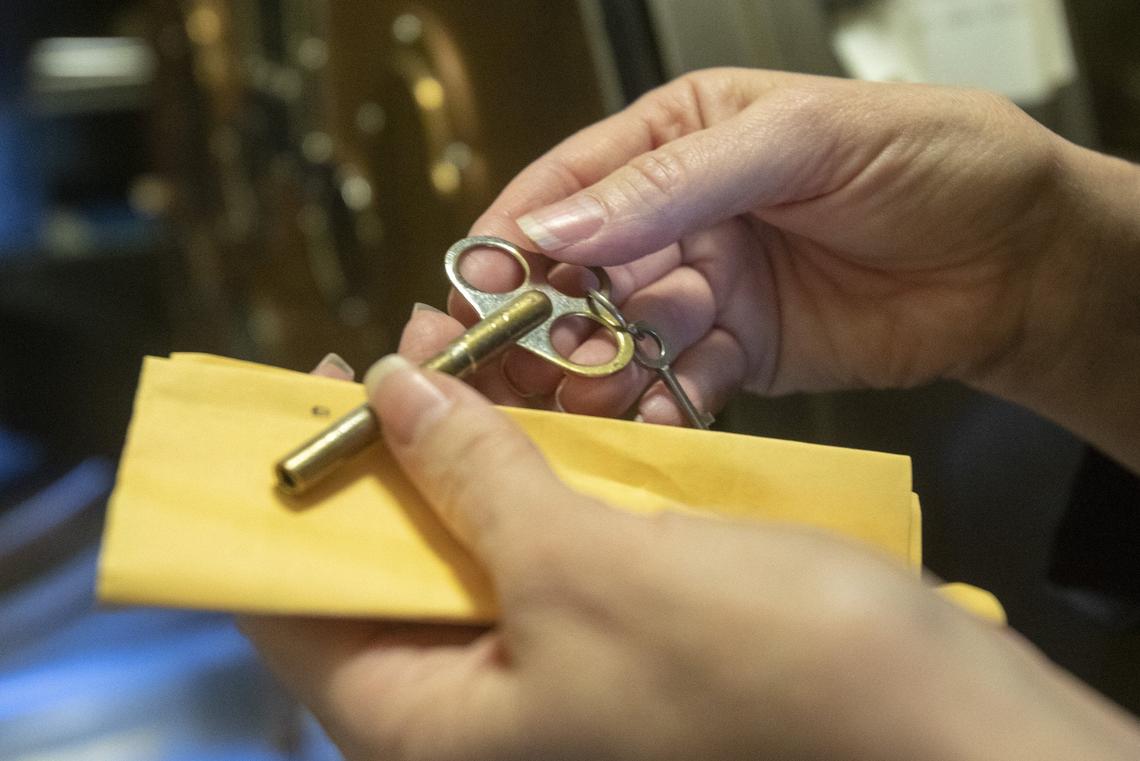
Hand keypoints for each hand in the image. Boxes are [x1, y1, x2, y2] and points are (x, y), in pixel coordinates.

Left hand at [241, 354, 1139, 760]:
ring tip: (468, 367)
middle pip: (387, 582)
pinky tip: (547, 421)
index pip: (298, 618)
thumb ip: (473, 481)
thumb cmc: (757, 667)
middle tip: (403, 364)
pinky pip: (548, 561)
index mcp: (433, 732)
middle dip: (393, 466)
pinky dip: (538, 489)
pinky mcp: (620, 652)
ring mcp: (556, 689)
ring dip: (469, 466)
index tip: (313, 394)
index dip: (294, 500)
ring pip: (475, 562)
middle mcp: (482, 722)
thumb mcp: (587, 567)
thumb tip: (389, 394)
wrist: (939, 725)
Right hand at [404, 69, 1072, 420]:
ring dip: (595, 373)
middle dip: (541, 320)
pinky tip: (655, 423)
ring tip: (586, 401)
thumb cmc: (928, 159)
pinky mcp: (736, 353)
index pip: (568, 185)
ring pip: (616, 337)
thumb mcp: (797, 141)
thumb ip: (671, 183)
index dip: (514, 237)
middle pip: (576, 272)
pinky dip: (659, 409)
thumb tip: (557, 225)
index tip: (473, 288)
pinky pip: (675, 385)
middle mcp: (679, 215)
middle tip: (513, 364)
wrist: (1018, 257)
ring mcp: (705, 288)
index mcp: (679, 136)